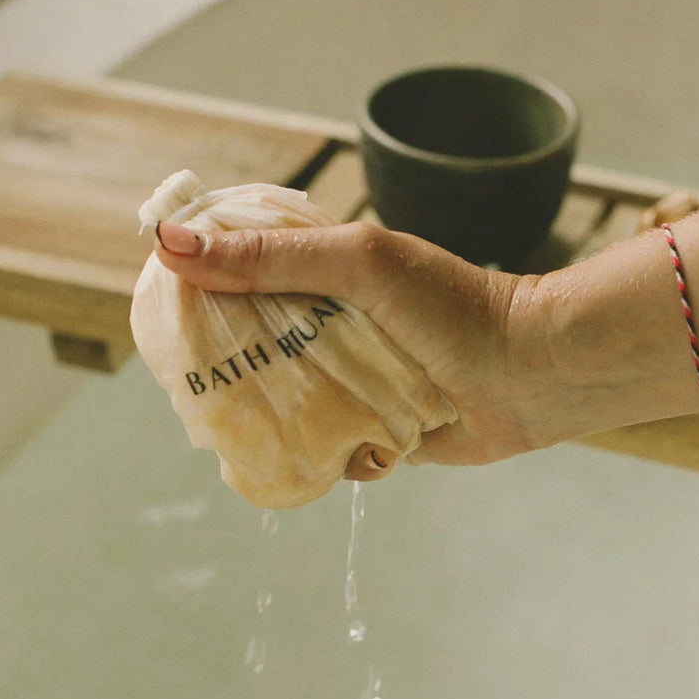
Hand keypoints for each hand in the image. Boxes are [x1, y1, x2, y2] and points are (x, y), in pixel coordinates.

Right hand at [153, 221, 542, 479]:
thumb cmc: (452, 306)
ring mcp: (353, 382)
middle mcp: (334, 329)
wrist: (530, 373)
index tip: (168, 313)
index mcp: (326, 278)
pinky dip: (322, 455)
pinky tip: (332, 452)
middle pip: (254, 347)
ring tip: (251, 426)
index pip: (243, 277)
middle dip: (228, 367)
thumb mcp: (359, 262)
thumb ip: (272, 257)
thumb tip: (171, 243)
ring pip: (285, 405)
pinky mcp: (375, 432)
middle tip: (200, 383)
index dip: (202, 291)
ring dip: (270, 417)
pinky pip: (326, 450)